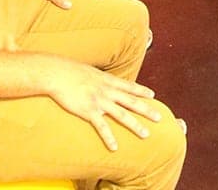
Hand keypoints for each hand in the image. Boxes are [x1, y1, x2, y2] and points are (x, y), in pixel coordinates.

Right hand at [46, 59, 164, 149]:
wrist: (58, 73)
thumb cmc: (71, 71)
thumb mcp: (91, 71)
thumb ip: (98, 78)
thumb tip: (100, 79)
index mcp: (108, 80)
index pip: (130, 86)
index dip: (142, 91)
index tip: (153, 95)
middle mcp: (108, 91)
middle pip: (132, 102)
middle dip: (146, 110)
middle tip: (159, 118)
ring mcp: (99, 101)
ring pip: (122, 115)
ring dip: (135, 125)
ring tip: (146, 134)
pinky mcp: (89, 111)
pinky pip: (102, 127)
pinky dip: (109, 138)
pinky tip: (115, 147)